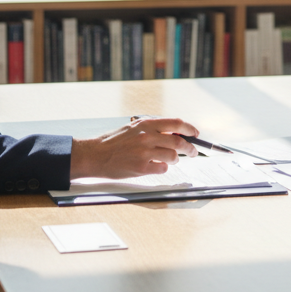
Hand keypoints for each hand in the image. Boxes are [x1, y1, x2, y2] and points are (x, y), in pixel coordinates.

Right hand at [70, 117, 198, 179]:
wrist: (95, 155)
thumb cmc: (113, 142)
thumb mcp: (133, 128)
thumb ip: (153, 129)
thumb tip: (175, 133)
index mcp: (146, 124)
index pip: (176, 123)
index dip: (189, 128)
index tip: (195, 134)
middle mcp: (147, 136)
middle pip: (179, 141)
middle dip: (190, 148)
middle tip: (192, 152)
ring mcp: (145, 152)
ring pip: (173, 156)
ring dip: (175, 159)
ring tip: (170, 160)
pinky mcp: (142, 167)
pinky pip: (163, 168)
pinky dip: (163, 168)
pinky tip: (156, 166)